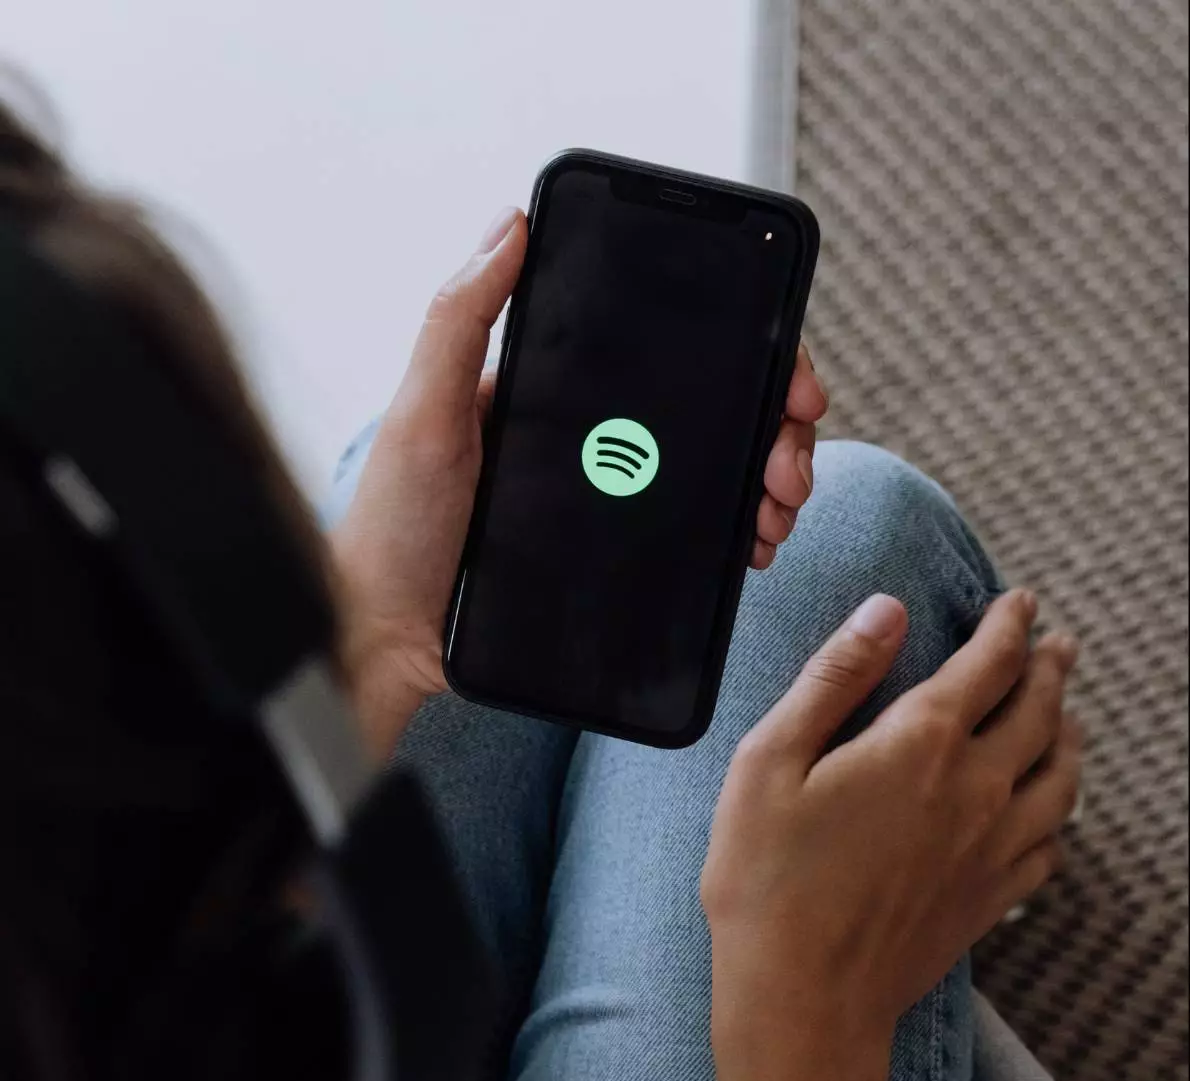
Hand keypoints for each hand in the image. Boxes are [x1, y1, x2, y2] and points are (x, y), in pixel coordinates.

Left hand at [332, 207, 828, 755]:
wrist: (389, 634)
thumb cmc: (394, 525)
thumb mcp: (424, 413)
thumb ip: (460, 320)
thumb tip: (510, 223)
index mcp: (558, 387)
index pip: (669, 346)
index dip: (745, 352)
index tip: (787, 379)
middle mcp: (592, 433)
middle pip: (712, 407)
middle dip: (775, 428)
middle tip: (789, 467)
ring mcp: (607, 493)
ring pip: (714, 467)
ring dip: (768, 478)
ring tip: (778, 511)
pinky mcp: (611, 549)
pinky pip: (691, 527)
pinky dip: (735, 527)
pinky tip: (751, 540)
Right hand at [703, 590, 1081, 1080]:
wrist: (804, 1001)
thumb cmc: (769, 879)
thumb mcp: (770, 761)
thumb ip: (833, 679)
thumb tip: (885, 611)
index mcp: (919, 744)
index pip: (987, 665)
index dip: (1007, 625)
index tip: (1018, 601)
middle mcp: (974, 789)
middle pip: (1037, 711)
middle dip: (1049, 666)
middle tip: (1056, 639)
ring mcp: (991, 849)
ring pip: (1060, 776)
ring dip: (1068, 730)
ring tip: (1067, 710)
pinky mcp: (990, 899)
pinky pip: (1052, 843)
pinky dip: (1060, 808)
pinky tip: (1048, 806)